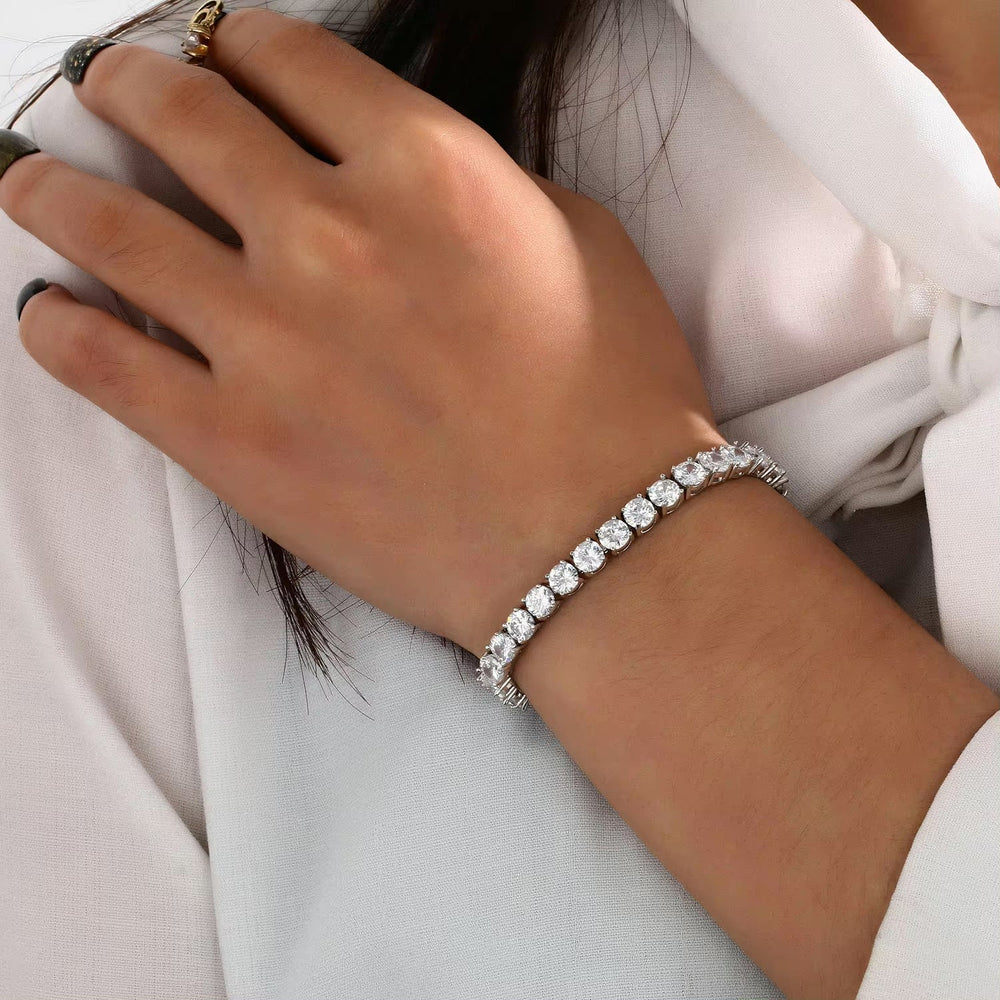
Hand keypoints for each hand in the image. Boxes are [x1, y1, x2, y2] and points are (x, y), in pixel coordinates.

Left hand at [0, 8, 721, 654]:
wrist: (604, 545)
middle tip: (110, 85)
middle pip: (181, 112)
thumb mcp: (579, 243)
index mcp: (427, 168)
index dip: (236, 41)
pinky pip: (101, 363)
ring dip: (54, 187)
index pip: (287, 58)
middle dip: (130, 81)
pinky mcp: (234, 443)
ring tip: (36, 182)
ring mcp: (270, 340)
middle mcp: (332, 233)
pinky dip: (58, 327)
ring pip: (108, 225)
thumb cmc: (617, 401)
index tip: (217, 51)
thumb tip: (402, 176)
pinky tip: (49, 312)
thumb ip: (476, 186)